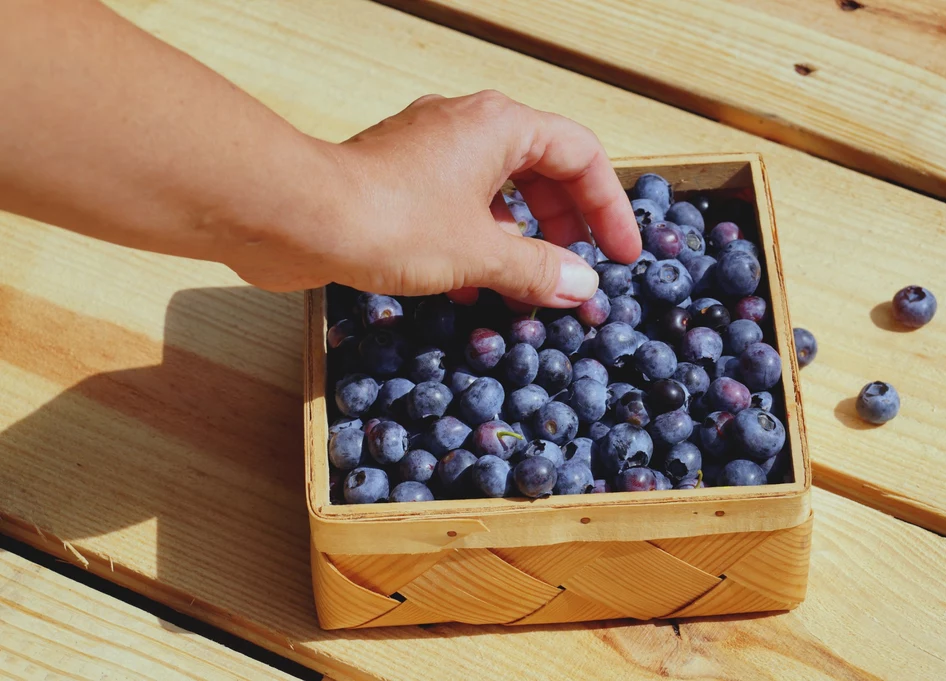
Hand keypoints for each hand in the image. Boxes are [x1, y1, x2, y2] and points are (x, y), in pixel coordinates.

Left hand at [224, 91, 640, 306]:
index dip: (608, 208)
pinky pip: (456, 205)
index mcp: (500, 126)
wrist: (298, 217)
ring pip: (496, 190)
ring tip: (527, 287)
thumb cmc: (391, 220)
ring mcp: (428, 150)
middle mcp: (467, 126)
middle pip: (540, 170)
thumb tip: (581, 285)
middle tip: (575, 271)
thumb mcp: (481, 251)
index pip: (580, 156)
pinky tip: (473, 286)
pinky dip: (476, 240)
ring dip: (518, 239)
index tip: (621, 255)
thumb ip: (538, 269)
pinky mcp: (397, 178)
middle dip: (563, 225)